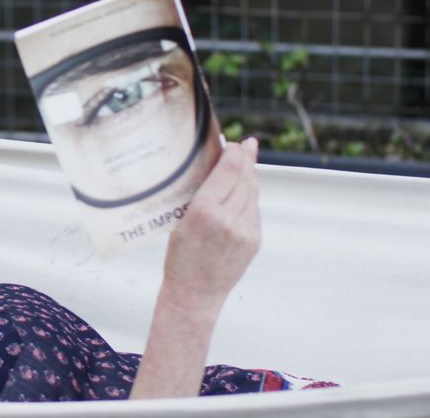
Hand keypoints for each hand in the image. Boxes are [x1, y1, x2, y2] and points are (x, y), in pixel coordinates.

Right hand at [162, 137, 260, 308]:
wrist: (194, 292)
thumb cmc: (180, 258)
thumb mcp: (180, 221)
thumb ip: (201, 195)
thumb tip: (217, 170)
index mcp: (204, 211)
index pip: (227, 171)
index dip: (235, 153)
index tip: (237, 143)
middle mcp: (228, 218)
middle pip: (244, 178)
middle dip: (246, 160)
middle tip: (248, 145)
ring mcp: (245, 230)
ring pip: (252, 193)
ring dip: (249, 177)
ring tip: (246, 164)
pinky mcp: (254, 239)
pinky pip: (254, 210)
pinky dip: (249, 198)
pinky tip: (243, 193)